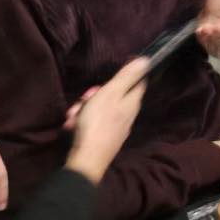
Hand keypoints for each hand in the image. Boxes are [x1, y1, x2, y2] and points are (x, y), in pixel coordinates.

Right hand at [64, 57, 148, 184]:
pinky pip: (93, 123)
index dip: (125, 75)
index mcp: (132, 102)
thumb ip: (127, 77)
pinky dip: (82, 122)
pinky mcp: (104, 138)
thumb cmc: (98, 122)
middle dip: (94, 95)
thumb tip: (147, 60)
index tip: (110, 75)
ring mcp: (116, 128)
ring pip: (99, 109)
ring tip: (74, 115)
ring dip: (84, 109)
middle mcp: (127, 115)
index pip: (138, 82)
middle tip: (85, 99)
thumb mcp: (110, 93)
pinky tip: (72, 126)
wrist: (86, 159)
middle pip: (113, 96)